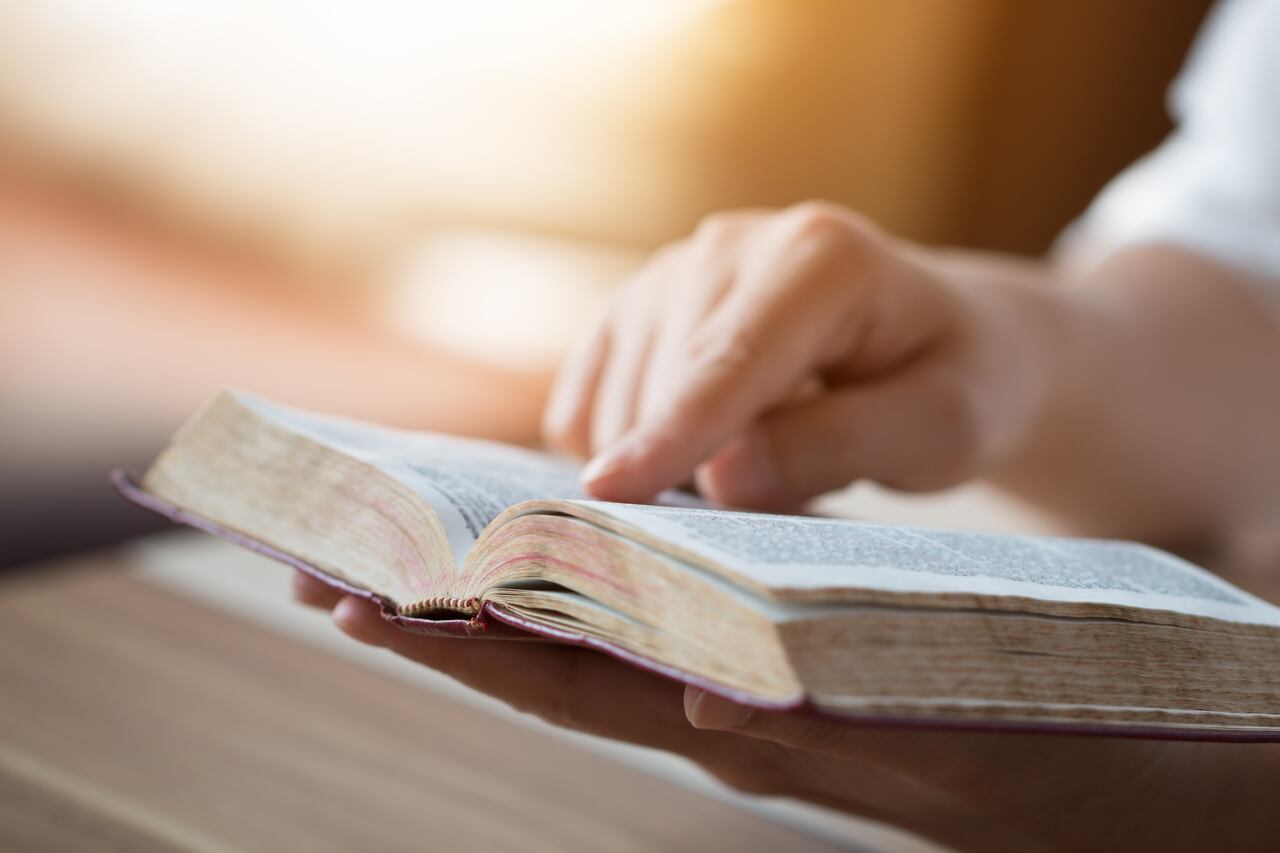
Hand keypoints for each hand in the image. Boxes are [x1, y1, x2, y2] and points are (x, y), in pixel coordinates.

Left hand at [296, 571, 1279, 851]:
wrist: (1125, 768)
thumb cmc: (1043, 745)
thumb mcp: (923, 732)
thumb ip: (795, 715)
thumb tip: (670, 690)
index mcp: (738, 733)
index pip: (562, 686)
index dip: (458, 646)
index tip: (355, 601)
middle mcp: (716, 721)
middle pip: (547, 669)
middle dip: (438, 624)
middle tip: (329, 575)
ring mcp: (737, 704)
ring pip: (589, 648)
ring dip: (500, 606)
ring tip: (414, 558)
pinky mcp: (770, 683)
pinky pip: (653, 633)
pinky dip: (588, 594)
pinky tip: (559, 560)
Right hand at [544, 201, 1075, 507]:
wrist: (940, 339)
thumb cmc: (953, 383)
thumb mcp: (941, 427)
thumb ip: (839, 445)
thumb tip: (722, 477)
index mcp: (820, 256)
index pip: (731, 361)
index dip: (673, 433)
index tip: (612, 492)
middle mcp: (731, 244)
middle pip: (662, 388)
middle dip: (696, 475)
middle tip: (795, 496)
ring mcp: (672, 270)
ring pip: (612, 403)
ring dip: (668, 468)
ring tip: (762, 461)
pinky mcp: (634, 308)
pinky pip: (585, 405)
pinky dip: (622, 451)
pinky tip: (697, 450)